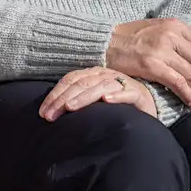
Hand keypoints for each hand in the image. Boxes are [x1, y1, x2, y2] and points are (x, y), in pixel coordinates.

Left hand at [39, 66, 158, 119]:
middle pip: (82, 83)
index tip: (43, 112)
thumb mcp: (94, 101)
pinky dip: (117, 96)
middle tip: (50, 116)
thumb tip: (49, 113)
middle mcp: (106, 76)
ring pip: (100, 87)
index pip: (71, 80)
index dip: (55, 95)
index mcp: (94, 75)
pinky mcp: (139, 94)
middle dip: (63, 99)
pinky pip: (127, 93)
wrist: (147, 107)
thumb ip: (76, 101)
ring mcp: (123, 84)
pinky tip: (107, 101)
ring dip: (84, 97)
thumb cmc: (117, 107)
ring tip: (70, 108)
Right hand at [106, 18, 190, 106]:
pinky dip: (186, 94)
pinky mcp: (151, 64)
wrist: (104, 42)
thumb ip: (177, 40)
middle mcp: (171, 34)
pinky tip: (187, 102)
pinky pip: (177, 82)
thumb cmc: (130, 39)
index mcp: (175, 25)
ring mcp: (161, 48)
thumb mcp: (157, 30)